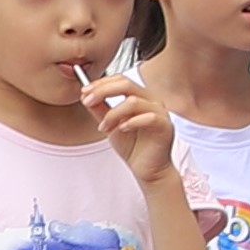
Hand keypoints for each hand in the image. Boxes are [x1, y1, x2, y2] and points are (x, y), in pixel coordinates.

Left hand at [78, 69, 182, 192]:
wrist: (147, 169)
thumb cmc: (134, 147)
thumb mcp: (111, 125)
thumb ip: (100, 110)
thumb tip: (86, 96)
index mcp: (141, 97)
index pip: (121, 80)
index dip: (101, 83)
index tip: (84, 91)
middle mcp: (152, 101)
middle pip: (127, 84)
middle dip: (103, 91)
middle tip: (88, 101)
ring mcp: (160, 112)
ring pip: (134, 101)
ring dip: (113, 113)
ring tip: (104, 127)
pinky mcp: (165, 126)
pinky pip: (148, 117)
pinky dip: (130, 122)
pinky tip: (121, 130)